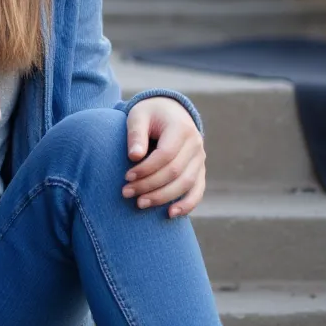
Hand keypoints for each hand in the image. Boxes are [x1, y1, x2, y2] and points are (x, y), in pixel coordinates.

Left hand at [121, 97, 205, 216]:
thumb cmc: (149, 114)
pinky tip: (171, 214)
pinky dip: (187, 204)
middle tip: (126, 193)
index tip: (126, 177)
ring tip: (139, 204)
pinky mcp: (199, 170)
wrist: (169, 111)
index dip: (146, 169)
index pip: (165, 155)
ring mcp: (200, 159)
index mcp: (181, 128)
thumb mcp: (138, 116)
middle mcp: (195, 144)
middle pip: (174, 172)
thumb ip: (136, 134)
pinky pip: (197, 190)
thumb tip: (134, 156)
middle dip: (149, 185)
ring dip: (162, 197)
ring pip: (185, 184)